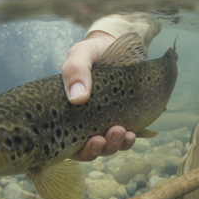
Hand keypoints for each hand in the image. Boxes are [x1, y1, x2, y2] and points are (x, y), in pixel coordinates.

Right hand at [62, 31, 135, 160]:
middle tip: (103, 138)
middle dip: (98, 149)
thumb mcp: (81, 54)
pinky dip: (128, 140)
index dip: (75, 152)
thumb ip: (76, 70)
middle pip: (87, 150)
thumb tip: (77, 98)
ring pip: (107, 147)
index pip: (65, 143)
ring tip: (123, 133)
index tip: (89, 142)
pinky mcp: (122, 120)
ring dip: (114, 145)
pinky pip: (123, 138)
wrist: (117, 46)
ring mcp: (103, 123)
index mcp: (67, 113)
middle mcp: (83, 123)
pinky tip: (133, 134)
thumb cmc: (93, 52)